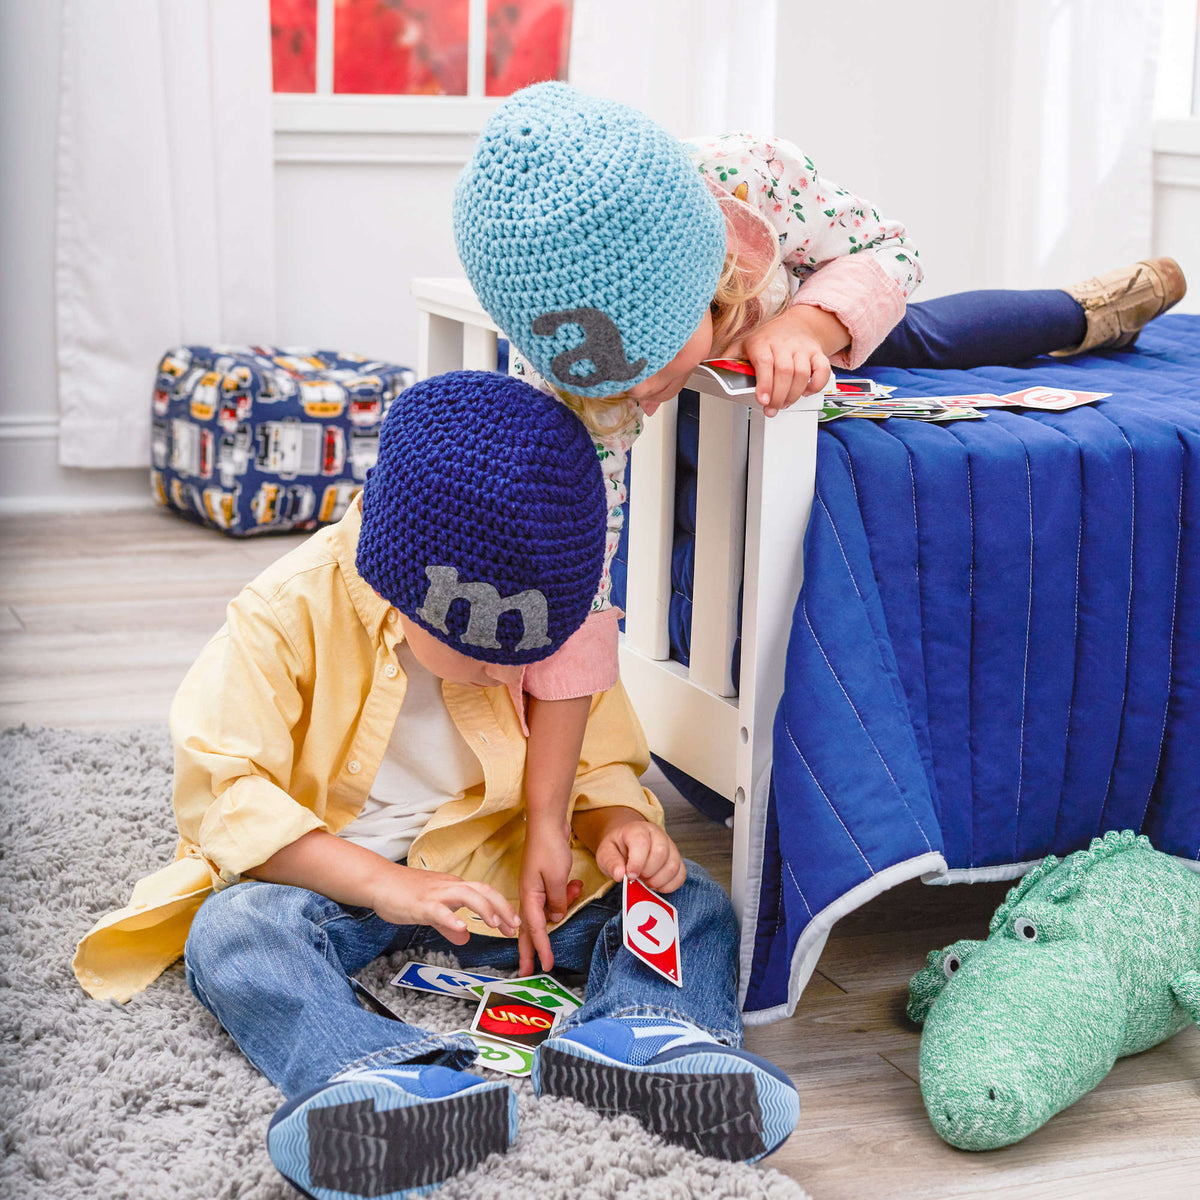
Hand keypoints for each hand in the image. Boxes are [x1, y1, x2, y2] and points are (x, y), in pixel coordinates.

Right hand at [369, 865, 519, 945]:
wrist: (379, 881)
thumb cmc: (404, 893)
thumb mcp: (432, 910)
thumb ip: (449, 924)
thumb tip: (465, 937)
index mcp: (454, 887)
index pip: (485, 893)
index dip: (502, 907)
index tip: (514, 924)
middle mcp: (449, 887)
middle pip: (483, 890)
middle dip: (502, 908)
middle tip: (515, 926)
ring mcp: (436, 894)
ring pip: (467, 895)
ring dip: (484, 908)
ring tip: (495, 924)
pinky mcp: (421, 904)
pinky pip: (439, 911)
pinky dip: (452, 919)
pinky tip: (462, 929)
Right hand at [518, 821, 582, 974]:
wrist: (548, 822)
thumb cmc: (550, 847)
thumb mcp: (557, 878)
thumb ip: (556, 901)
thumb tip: (554, 918)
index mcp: (528, 896)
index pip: (534, 929)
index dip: (541, 949)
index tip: (545, 967)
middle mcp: (529, 894)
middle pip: (529, 929)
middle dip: (530, 950)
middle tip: (530, 971)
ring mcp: (535, 888)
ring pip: (546, 911)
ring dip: (562, 907)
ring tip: (574, 888)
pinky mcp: (544, 881)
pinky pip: (553, 898)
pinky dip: (565, 895)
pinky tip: (575, 884)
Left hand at [593, 818, 686, 893]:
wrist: (628, 842)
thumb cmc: (618, 848)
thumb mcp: (606, 853)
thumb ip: (611, 863)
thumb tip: (620, 875)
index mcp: (637, 830)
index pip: (642, 843)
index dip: (637, 862)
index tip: (630, 876)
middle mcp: (657, 834)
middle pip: (661, 853)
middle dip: (648, 872)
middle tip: (638, 878)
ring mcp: (669, 845)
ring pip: (673, 865)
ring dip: (659, 880)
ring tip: (646, 882)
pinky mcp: (677, 858)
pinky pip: (681, 874)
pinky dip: (670, 885)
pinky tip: (657, 885)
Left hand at [724, 305, 846, 416]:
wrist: (797, 324)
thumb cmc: (768, 338)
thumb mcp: (744, 344)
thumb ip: (730, 358)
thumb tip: (712, 370)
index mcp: (762, 342)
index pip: (764, 362)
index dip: (764, 383)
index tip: (762, 399)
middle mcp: (783, 344)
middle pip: (784, 371)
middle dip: (778, 395)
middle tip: (772, 409)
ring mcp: (802, 349)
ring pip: (802, 373)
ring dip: (794, 394)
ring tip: (784, 403)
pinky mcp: (817, 354)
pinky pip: (822, 370)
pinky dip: (817, 384)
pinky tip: (806, 391)